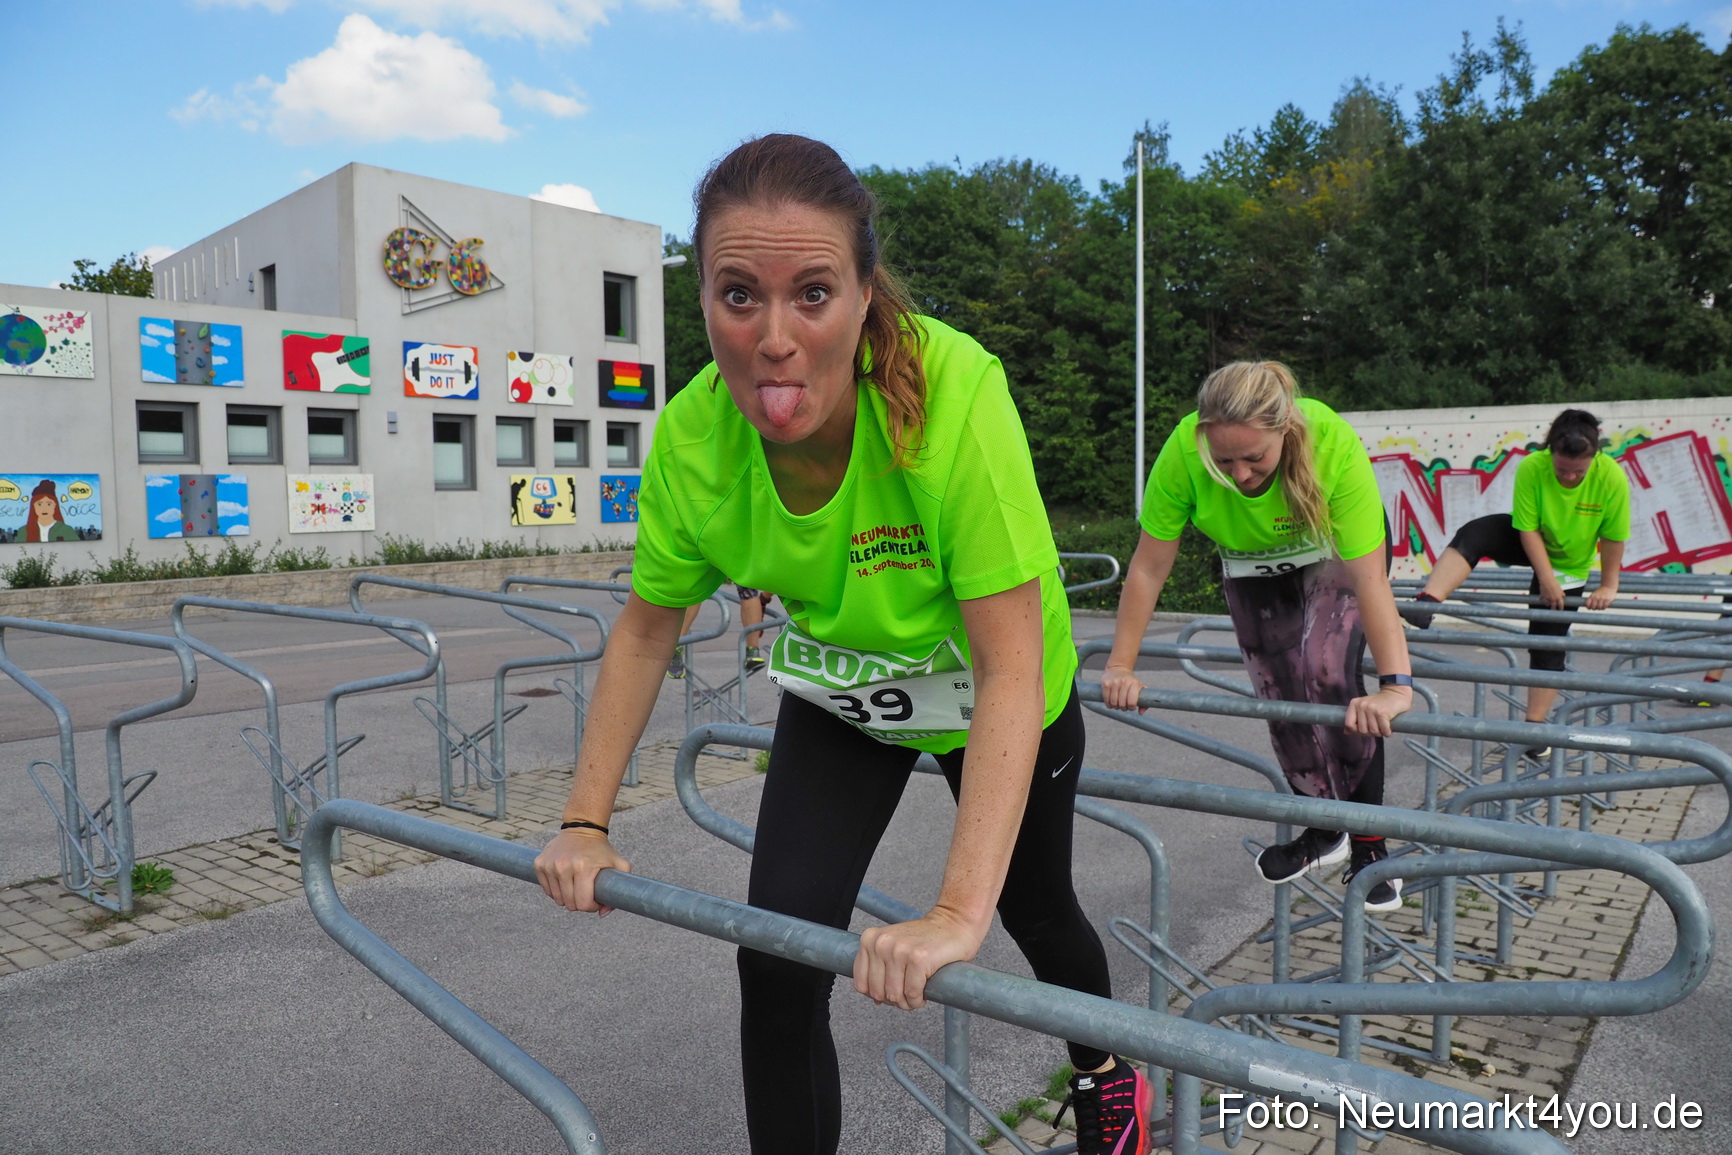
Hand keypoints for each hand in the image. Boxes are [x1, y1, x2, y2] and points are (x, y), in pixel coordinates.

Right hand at [534, 828, 630, 914]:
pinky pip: (547, 890)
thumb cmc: (602, 850)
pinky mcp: (539, 864)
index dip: (591, 906)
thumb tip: (602, 913)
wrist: (582, 828)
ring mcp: (549, 865)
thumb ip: (619, 890)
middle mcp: (563, 866)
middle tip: (586, 892)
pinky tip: (565, 880)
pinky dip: (556, 890)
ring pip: (557, 899)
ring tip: (576, 885)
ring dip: (567, 897)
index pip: (583, 904)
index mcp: (583, 867)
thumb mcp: (619, 865)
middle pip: (569, 903)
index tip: (595, 899)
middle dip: (579, 903)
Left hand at [854, 908, 984, 1010]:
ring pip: (895, 995)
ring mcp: (899, 950)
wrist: (953, 923)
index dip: (878, 994)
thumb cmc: (925, 939)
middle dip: (894, 1000)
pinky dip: (918, 1000)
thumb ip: (879, 968)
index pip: (861, 984)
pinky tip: (925, 992)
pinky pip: (912, 994)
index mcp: (870, 939)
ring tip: (917, 993)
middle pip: (878, 992)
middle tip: (908, 993)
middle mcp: (881, 943)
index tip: (893, 990)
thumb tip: (875, 999)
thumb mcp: (892, 946)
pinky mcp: (918, 959)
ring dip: (907, 1002)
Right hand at [1101, 664, 1147, 712]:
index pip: (1132, 702)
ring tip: (1118, 705)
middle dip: (1123, 708)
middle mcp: (1124, 682)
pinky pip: (1106, 699)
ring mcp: (1114, 683)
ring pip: (1114, 703)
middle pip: (1122, 704)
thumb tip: (1141, 713)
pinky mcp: (1106, 684)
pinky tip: (1111, 704)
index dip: (1131, 708)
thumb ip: (1144, 701)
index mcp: (1134, 683)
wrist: (1118, 668)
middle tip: (1124, 706)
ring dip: (1116, 707)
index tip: (1131, 707)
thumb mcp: (1140, 688)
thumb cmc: (1131, 681)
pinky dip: (1108, 705)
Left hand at [1345, 687, 1410, 736]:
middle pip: (1362, 730)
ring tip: (1383, 728)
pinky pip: (1383, 730)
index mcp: (1354, 704)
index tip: (1365, 729)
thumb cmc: (1380, 703)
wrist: (1396, 693)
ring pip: (1373, 731)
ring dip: (1380, 733)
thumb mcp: (1364, 708)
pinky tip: (1389, 729)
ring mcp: (1371, 709)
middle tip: (1378, 728)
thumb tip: (1346, 732)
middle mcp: (1361, 705)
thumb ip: (1355, 719)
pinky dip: (1387, 732)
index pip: (1349, 724)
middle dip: (1371, 733)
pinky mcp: (1382, 713)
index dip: (1357, 730)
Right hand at [1538, 579, 1566, 609]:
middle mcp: (1553, 599)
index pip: (1560, 605)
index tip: (1561, 610)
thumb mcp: (1560, 588)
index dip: (1561, 608)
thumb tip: (1563, 595)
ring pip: (1547, 604)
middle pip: (1553, 606)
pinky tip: (1540, 599)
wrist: (1547, 581)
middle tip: (1553, 610)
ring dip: (1547, 604)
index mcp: (1558, 597)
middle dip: (1553, 609)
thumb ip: (1561, 593)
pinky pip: (1542, 599)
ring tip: (1547, 605)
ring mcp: (1547, 598)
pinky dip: (1541, 599)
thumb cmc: (1554, 583)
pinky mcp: (1542, 596)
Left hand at [1585, 585, 1617, 609]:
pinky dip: (1603, 608)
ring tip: (1600, 607)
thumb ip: (1591, 599)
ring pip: (1599, 608)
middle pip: (1593, 607)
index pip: (1587, 604)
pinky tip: (1603, 606)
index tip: (1589, 608)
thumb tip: (1588, 607)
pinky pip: (1604, 607)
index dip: (1588, 607)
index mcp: (1592, 596)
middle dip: (1594, 608)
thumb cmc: (1601, 591)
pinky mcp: (1608, 600)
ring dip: (1599, 608)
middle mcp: (1597, 597)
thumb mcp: (1594, 594)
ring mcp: (1602, 599)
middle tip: (1596, 608)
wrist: (1608, 586)